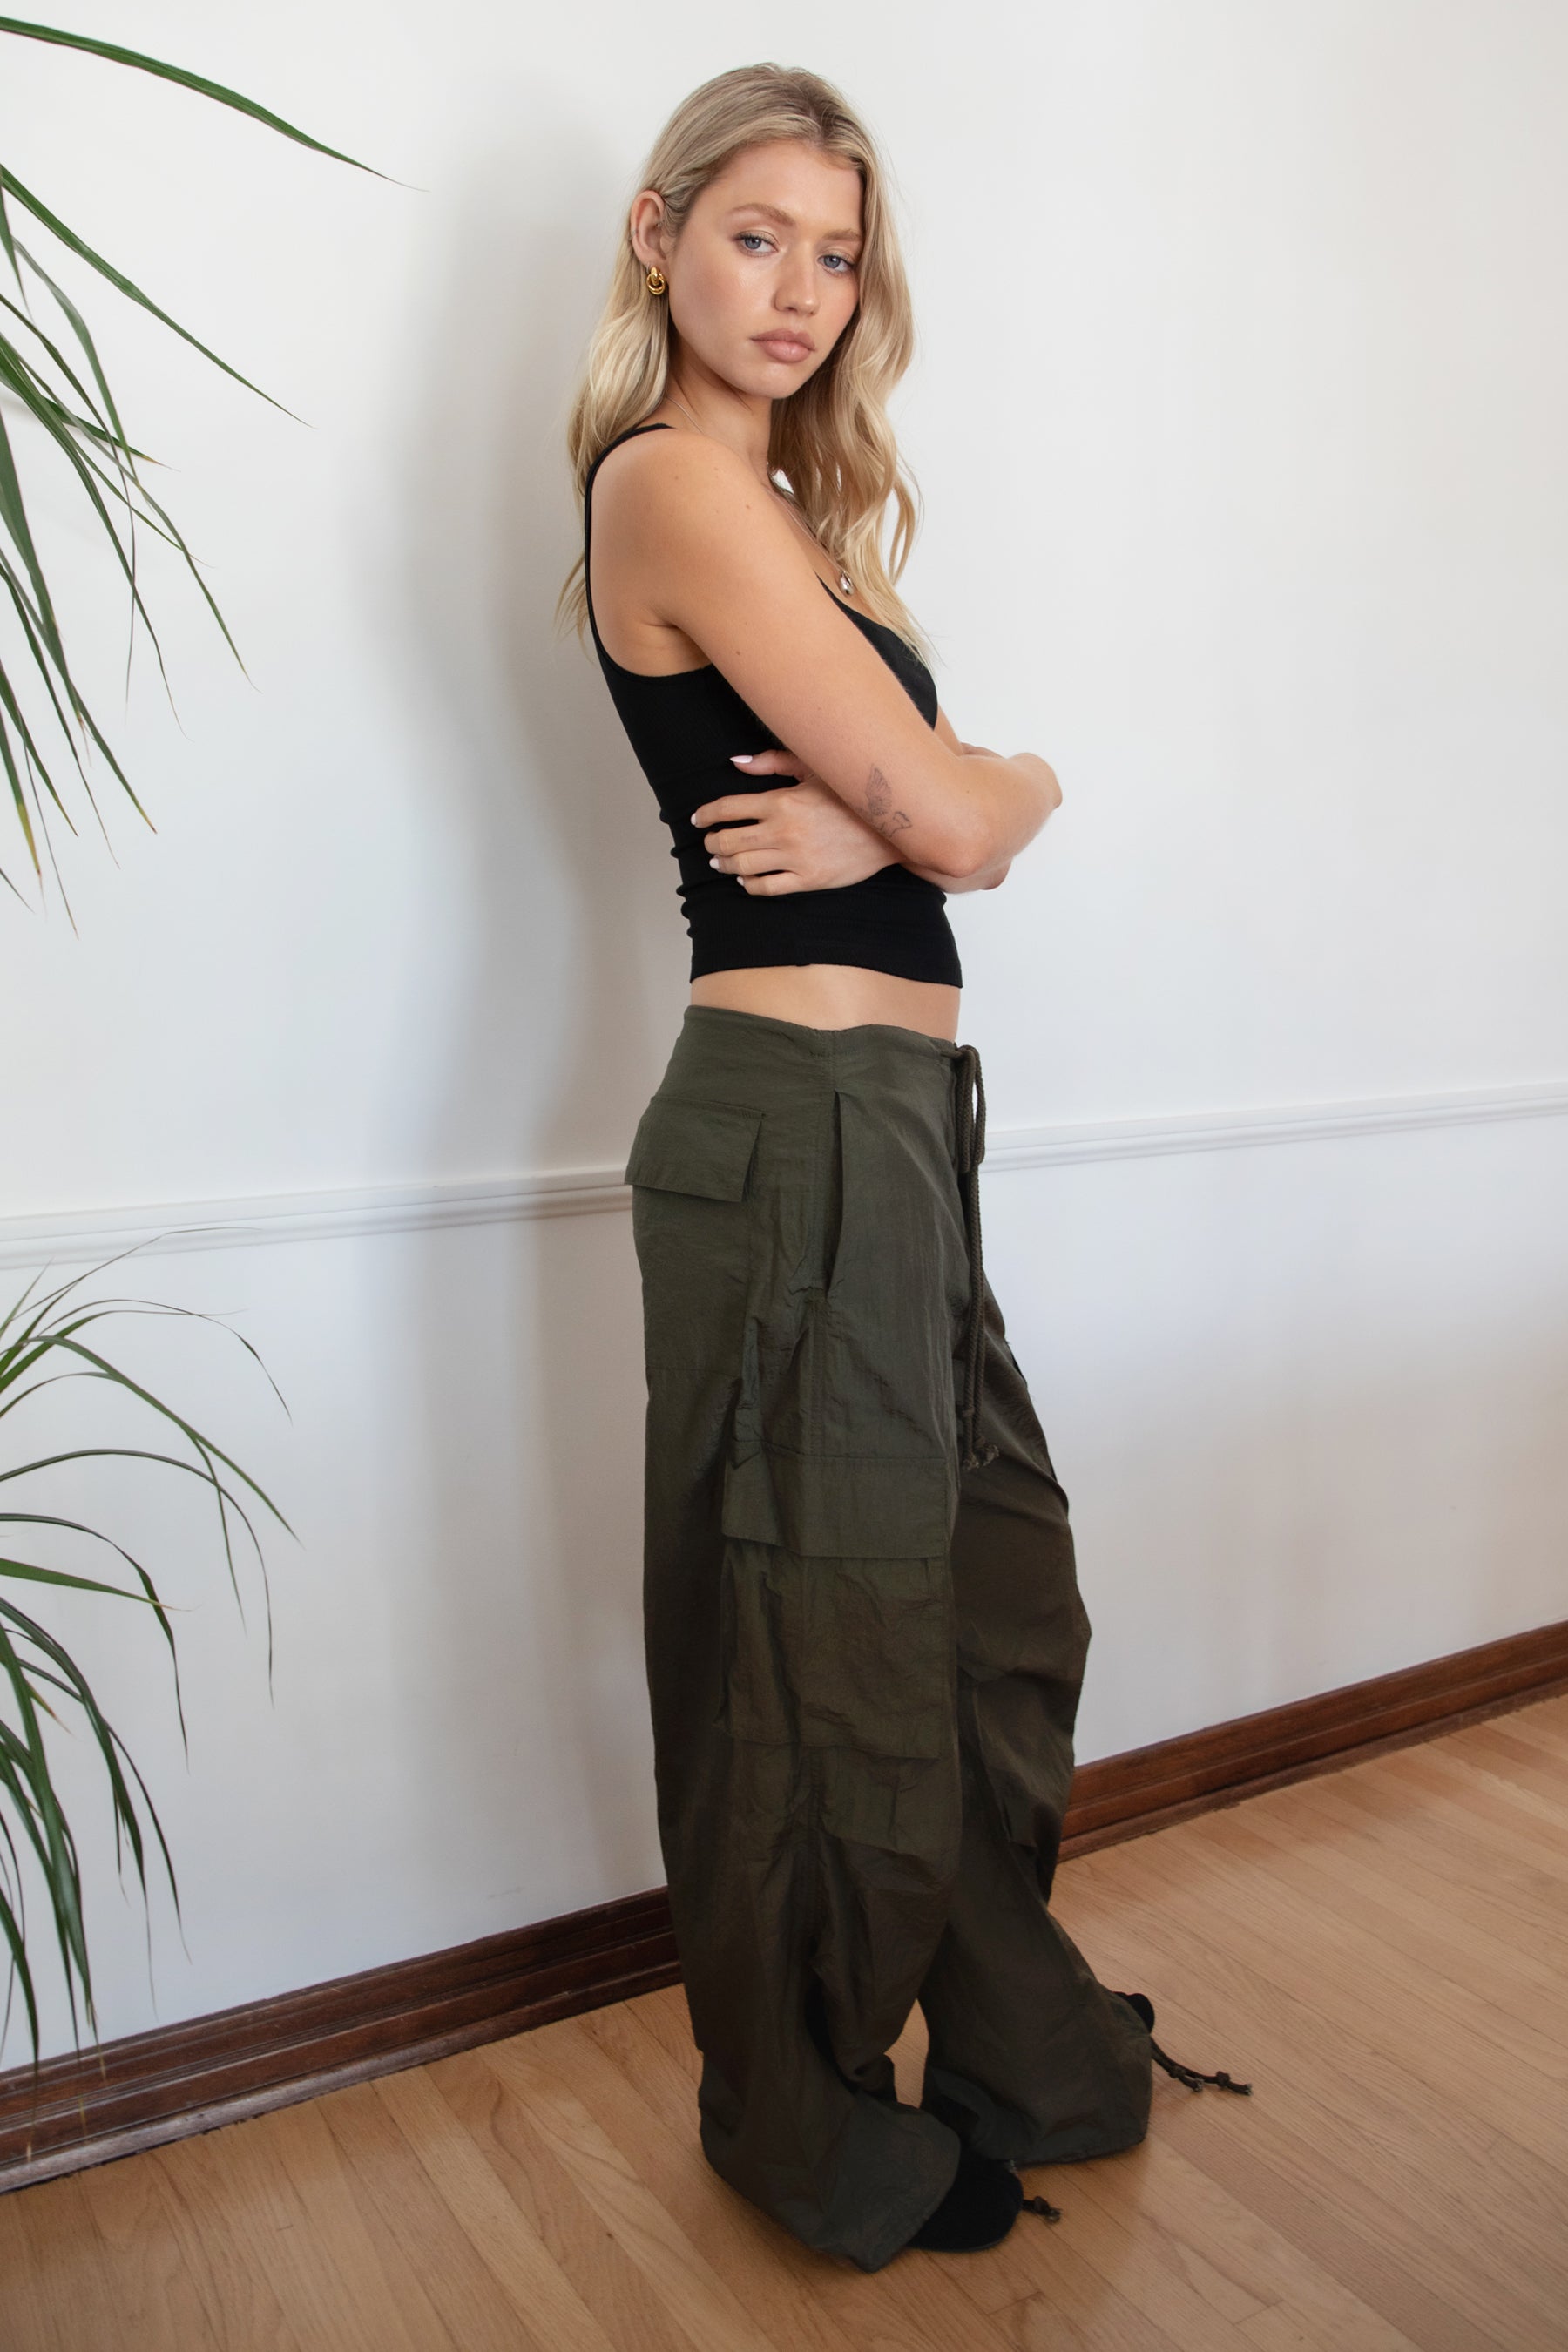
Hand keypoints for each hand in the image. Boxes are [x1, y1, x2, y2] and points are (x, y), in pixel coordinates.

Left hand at [693, 749, 897, 892]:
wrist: (891, 828)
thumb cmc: (851, 795)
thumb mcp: (814, 767)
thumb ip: (772, 762)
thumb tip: (736, 762)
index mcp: (782, 800)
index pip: (728, 808)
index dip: (706, 814)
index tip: (697, 818)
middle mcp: (784, 831)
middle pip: (729, 840)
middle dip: (712, 842)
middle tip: (709, 842)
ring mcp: (796, 858)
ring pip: (743, 866)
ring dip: (725, 865)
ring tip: (720, 862)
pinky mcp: (809, 880)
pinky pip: (768, 887)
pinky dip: (749, 885)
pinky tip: (745, 880)